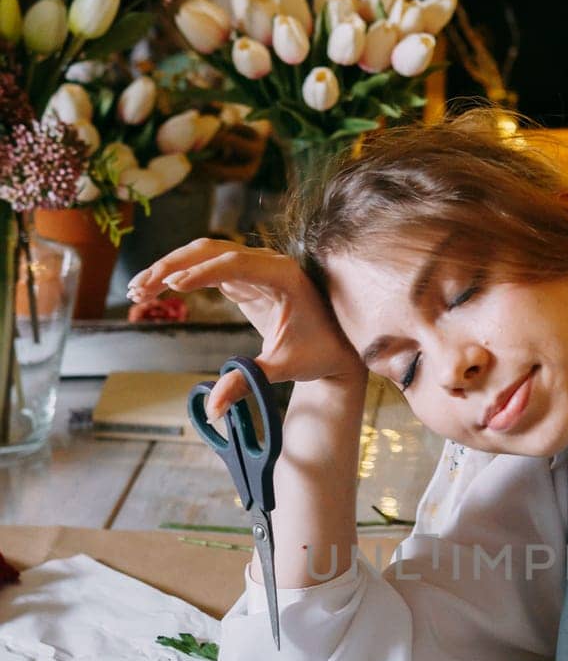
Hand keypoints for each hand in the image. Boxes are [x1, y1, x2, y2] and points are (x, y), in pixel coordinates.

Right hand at [127, 240, 364, 416]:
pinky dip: (181, 278)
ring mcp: (255, 268)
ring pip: (204, 256)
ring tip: (138, 290)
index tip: (172, 287)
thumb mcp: (282, 369)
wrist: (336, 350)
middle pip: (211, 250)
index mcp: (284, 275)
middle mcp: (268, 263)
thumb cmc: (318, 355)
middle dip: (173, 266)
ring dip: (170, 268)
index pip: (235, 264)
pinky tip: (156, 291)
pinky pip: (207, 271)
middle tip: (140, 288)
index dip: (201, 273)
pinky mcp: (245, 280)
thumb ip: (246, 381)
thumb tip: (212, 410)